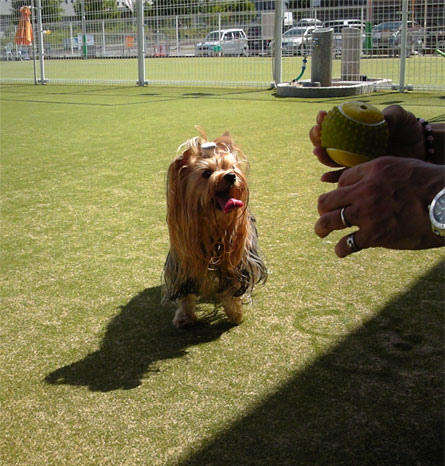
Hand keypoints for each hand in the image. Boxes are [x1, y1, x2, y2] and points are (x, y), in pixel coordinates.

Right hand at [309, 105, 427, 182]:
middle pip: (326, 142)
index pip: (334, 123)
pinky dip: (332, 178)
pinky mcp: (359, 175)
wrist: (419, 147)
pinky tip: (324, 178)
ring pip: (331, 159)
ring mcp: (353, 159)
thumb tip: (381, 121)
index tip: (322, 115)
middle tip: (317, 131)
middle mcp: (350, 145)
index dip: (324, 119)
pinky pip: (343, 177)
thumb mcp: (400, 118)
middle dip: (316, 136)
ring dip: (321, 156)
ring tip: (317, 150)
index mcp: (355, 128)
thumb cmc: (407, 128)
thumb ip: (390, 116)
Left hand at [315, 157, 443, 257]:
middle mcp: (365, 192)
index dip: (340, 190)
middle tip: (323, 214)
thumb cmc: (430, 184)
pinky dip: (341, 249)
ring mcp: (367, 215)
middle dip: (322, 208)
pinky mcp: (375, 236)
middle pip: (327, 200)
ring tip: (321, 232)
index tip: (343, 198)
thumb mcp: (401, 166)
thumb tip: (358, 181)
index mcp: (372, 171)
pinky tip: (341, 251)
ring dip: (321, 228)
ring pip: (330, 221)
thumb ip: (377, 172)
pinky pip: (347, 244)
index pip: (342, 180)